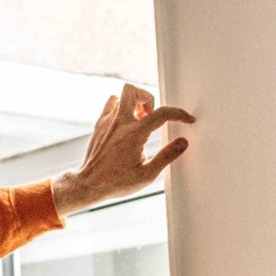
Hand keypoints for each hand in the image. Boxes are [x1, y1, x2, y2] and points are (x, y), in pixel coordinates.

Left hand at [51, 83, 194, 216]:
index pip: (162, 113)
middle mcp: (120, 123)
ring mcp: (107, 121)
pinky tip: (125, 123)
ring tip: (140, 120)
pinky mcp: (99, 124)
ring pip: (122, 95)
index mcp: (134, 134)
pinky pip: (110, 104)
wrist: (89, 184)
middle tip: (152, 116)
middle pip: (134, 91)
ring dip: (135, 102)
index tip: (186, 119)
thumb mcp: (147, 174)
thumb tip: (182, 143)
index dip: (179, 114)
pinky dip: (121, 107)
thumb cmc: (116, 182)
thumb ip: (167, 156)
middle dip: (148, 98)